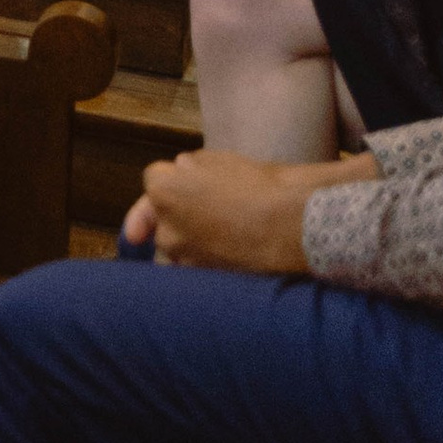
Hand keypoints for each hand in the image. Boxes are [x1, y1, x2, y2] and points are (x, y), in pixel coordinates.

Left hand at [131, 145, 370, 271]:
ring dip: (186, 244)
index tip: (191, 184)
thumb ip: (185, 170)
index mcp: (163, 190)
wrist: (289, 224)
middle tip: (207, 213)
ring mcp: (184, 259)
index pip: (153, 181)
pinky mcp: (203, 281)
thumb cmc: (254, 185)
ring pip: (173, 250)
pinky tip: (222, 255)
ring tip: (218, 237)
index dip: (173, 181)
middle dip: (175, 216)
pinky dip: (201, 264)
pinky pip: (191, 271)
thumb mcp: (213, 161)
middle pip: (159, 219)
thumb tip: (176, 175)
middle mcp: (165, 229)